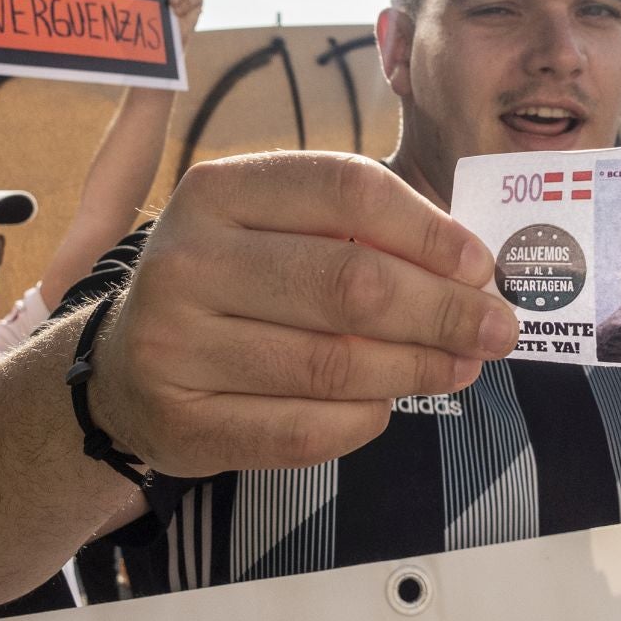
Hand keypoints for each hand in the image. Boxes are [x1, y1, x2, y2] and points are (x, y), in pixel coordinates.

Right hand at [88, 153, 518, 476]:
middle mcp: (187, 260)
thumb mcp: (269, 229)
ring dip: (417, 369)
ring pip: (333, 364)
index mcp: (218, 190)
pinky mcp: (184, 422)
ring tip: (461, 367)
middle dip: (442, 310)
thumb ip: (355, 232)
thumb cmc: (227, 285)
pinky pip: (304, 430)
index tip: (480, 266)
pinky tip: (387, 405)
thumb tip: (470, 268)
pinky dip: (364, 420)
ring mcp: (176, 345)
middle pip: (349, 282)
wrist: (124, 369)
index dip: (428, 230)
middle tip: (497, 329)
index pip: (346, 191)